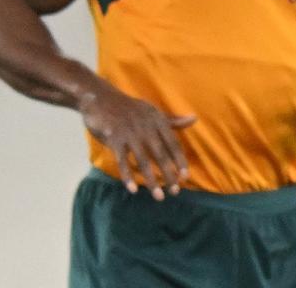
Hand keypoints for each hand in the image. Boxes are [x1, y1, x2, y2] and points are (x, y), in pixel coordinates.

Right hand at [77, 83, 195, 200]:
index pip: (173, 143)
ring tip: (159, 196)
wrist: (101, 98)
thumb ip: (172, 121)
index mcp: (157, 121)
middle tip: (175, 191)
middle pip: (161, 154)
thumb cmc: (130, 108)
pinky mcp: (113, 138)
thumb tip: (195, 119)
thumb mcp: (152, 112)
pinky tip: (133, 189)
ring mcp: (129, 133)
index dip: (180, 161)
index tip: (186, 177)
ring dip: (151, 180)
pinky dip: (127, 175)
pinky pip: (122, 160)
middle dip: (169, 174)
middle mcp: (146, 127)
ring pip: (143, 161)